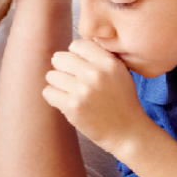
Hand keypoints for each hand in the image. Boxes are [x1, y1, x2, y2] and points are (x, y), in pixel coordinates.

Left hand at [43, 39, 156, 155]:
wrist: (128, 132)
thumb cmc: (122, 102)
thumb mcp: (120, 72)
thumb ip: (101, 57)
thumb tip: (75, 45)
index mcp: (108, 62)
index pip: (77, 44)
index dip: (75, 56)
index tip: (80, 67)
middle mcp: (95, 73)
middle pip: (59, 58)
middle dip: (63, 69)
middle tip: (72, 81)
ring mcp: (83, 90)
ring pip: (51, 75)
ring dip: (58, 85)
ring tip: (71, 93)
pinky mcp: (72, 106)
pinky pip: (48, 92)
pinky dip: (54, 97)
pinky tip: (66, 103)